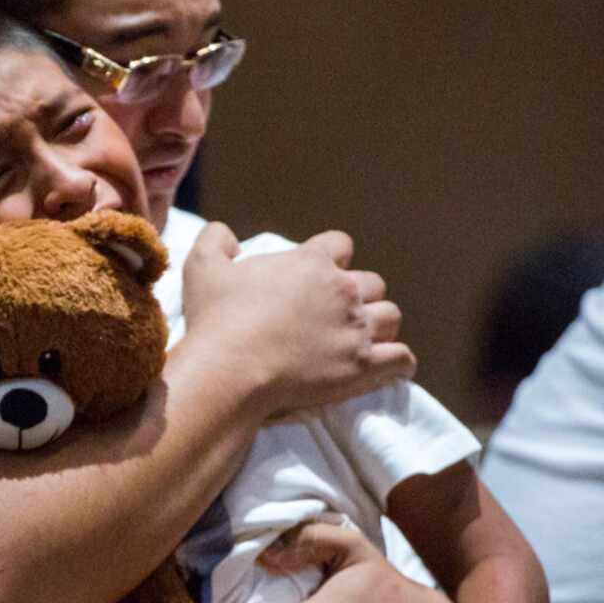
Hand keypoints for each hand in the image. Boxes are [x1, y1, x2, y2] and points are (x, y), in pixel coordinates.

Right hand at [182, 223, 414, 414]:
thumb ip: (215, 239)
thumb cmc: (216, 318)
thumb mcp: (202, 266)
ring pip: (391, 316)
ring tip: (361, 336)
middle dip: (359, 293)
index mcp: (310, 262)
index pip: (341, 244)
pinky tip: (388, 365)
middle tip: (336, 312)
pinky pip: (401, 358)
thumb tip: (226, 233)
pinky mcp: (363, 365)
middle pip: (372, 282)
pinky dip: (399, 361)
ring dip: (378, 323)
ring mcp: (356, 328)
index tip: (320, 273)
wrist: (230, 369)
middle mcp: (342, 290)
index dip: (332, 257)